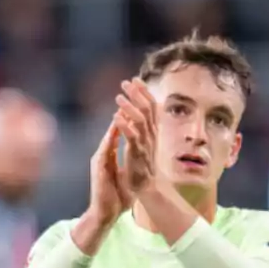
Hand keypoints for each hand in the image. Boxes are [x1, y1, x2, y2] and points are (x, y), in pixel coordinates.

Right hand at [72, 117, 129, 254]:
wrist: (105, 214)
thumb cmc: (116, 197)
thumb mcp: (124, 175)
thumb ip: (126, 162)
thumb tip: (134, 153)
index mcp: (109, 156)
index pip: (118, 133)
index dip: (127, 118)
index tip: (135, 104)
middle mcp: (103, 154)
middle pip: (112, 130)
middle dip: (120, 113)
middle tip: (127, 97)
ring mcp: (100, 160)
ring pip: (108, 136)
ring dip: (115, 121)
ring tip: (121, 106)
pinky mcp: (99, 167)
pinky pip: (105, 148)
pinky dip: (110, 137)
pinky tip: (114, 127)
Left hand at [114, 78, 157, 195]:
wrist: (145, 188)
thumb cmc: (142, 166)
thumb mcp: (142, 143)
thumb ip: (139, 128)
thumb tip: (132, 112)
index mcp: (152, 131)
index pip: (152, 107)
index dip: (144, 92)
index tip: (135, 79)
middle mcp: (151, 135)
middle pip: (147, 109)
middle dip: (137, 94)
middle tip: (125, 82)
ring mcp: (145, 144)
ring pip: (140, 120)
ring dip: (129, 107)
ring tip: (118, 97)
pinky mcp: (137, 154)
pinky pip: (132, 136)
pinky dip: (125, 125)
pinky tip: (115, 117)